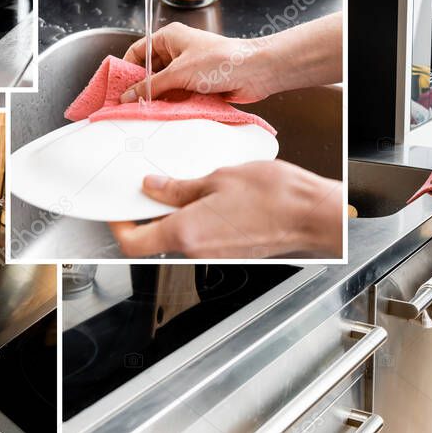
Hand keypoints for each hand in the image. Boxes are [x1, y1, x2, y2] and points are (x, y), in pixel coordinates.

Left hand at [109, 160, 342, 257]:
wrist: (313, 214)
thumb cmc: (275, 196)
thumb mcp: (219, 178)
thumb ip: (180, 187)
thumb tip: (154, 188)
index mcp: (186, 232)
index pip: (133, 242)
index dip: (119, 225)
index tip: (118, 208)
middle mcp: (197, 250)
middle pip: (156, 239)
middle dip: (149, 214)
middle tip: (151, 187)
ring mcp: (216, 254)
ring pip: (181, 237)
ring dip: (176, 214)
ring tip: (188, 185)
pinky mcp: (232, 251)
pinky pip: (203, 237)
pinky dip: (198, 218)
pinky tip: (212, 197)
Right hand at [119, 22, 276, 103]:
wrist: (255, 72)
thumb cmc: (221, 60)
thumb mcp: (179, 73)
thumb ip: (151, 86)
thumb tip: (129, 96)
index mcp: (170, 38)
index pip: (138, 51)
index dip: (126, 69)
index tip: (117, 88)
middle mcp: (178, 52)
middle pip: (149, 72)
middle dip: (141, 88)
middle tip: (128, 106)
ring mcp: (188, 69)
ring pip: (164, 86)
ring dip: (157, 99)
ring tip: (145, 113)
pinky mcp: (198, 85)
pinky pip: (178, 96)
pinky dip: (171, 105)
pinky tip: (164, 115)